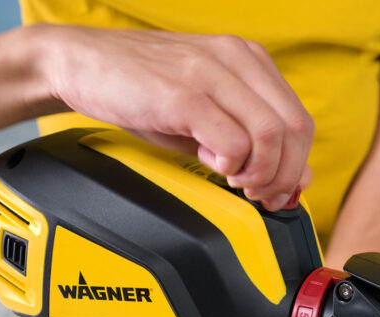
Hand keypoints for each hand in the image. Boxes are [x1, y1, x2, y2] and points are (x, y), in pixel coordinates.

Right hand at [35, 25, 313, 209]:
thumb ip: (249, 141)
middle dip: (283, 175)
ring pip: (271, 135)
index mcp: (249, 60)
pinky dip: (230, 165)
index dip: (297, 165)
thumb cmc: (142, 89)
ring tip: (233, 179)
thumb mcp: (207, 114)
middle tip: (258, 194)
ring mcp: (210, 73)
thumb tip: (292, 181)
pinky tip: (210, 165)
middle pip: (295, 130)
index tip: (278, 192)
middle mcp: (236, 59)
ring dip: (259, 172)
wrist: (79, 62)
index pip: (301, 121)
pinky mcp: (183, 94)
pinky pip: (233, 142)